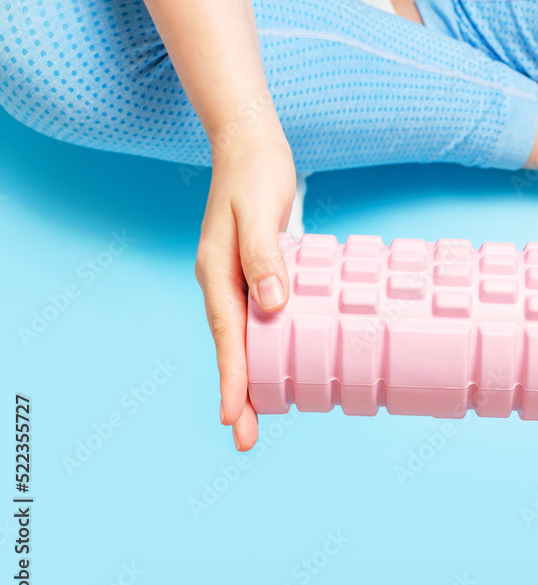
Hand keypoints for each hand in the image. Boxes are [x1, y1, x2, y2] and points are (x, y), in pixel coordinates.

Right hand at [193, 136, 296, 450]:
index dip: (233, 378)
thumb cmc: (257, 173)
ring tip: (257, 418)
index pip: (227, 336)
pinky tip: (273, 367)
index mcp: (217, 271)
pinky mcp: (252, 273)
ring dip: (248, 378)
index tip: (235, 416)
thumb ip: (264, 257)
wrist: (251, 144)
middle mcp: (221, 281)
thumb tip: (272, 306)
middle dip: (238, 394)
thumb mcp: (260, 210)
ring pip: (241, 339)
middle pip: (230, 347)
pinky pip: (254, 321)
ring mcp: (235, 279)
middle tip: (246, 440)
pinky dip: (260, 349)